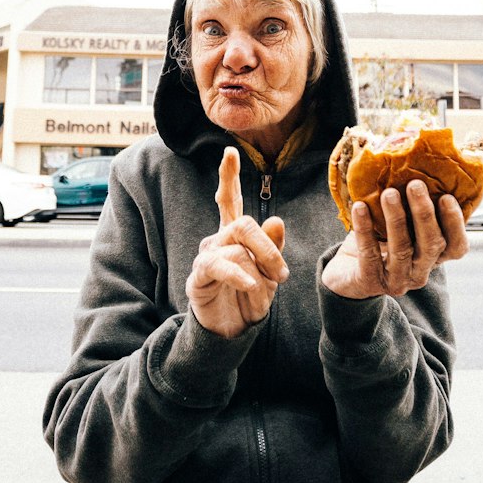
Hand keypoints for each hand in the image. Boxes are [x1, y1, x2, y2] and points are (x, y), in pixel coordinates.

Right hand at [186, 147, 287, 337]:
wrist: (232, 330)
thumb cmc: (250, 298)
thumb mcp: (269, 272)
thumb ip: (272, 247)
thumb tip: (277, 221)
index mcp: (234, 235)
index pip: (229, 199)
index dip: (228, 176)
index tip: (230, 151)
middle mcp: (218, 240)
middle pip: (244, 223)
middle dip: (268, 247)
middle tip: (283, 274)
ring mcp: (207, 257)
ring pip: (237, 245)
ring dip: (260, 265)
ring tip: (269, 286)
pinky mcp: (199, 276)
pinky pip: (220, 266)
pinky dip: (240, 274)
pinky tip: (251, 284)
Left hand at [321, 180, 466, 299]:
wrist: (348, 275)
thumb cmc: (379, 243)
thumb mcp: (401, 227)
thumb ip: (412, 208)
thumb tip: (417, 163)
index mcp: (433, 258)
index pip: (456, 247)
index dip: (455, 224)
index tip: (447, 197)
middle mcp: (419, 272)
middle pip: (431, 245)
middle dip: (424, 213)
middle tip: (415, 185)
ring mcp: (396, 280)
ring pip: (401, 249)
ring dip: (396, 218)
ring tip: (389, 193)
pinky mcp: (370, 282)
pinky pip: (368, 254)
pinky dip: (364, 229)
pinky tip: (360, 207)